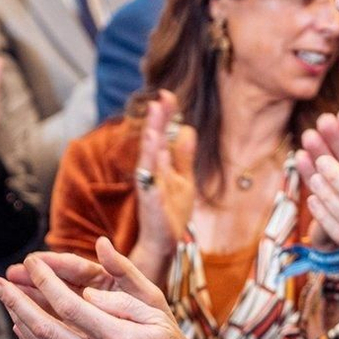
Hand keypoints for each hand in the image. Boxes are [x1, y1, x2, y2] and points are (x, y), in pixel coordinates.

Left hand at [0, 249, 230, 338]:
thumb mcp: (161, 311)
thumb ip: (127, 285)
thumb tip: (93, 266)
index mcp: (120, 337)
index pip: (69, 303)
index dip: (45, 281)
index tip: (30, 263)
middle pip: (45, 327)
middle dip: (16, 300)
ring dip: (19, 322)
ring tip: (6, 301)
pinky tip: (23, 331)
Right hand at [131, 90, 195, 278]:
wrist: (163, 244)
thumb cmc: (170, 213)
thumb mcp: (184, 180)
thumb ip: (184, 156)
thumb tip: (189, 129)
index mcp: (159, 165)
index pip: (161, 134)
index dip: (164, 116)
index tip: (168, 95)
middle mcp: (151, 172)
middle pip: (153, 140)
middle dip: (157, 119)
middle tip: (161, 98)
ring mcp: (150, 186)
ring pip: (149, 157)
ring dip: (151, 138)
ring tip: (154, 118)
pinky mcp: (152, 203)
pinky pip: (151, 182)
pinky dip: (153, 167)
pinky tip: (157, 152)